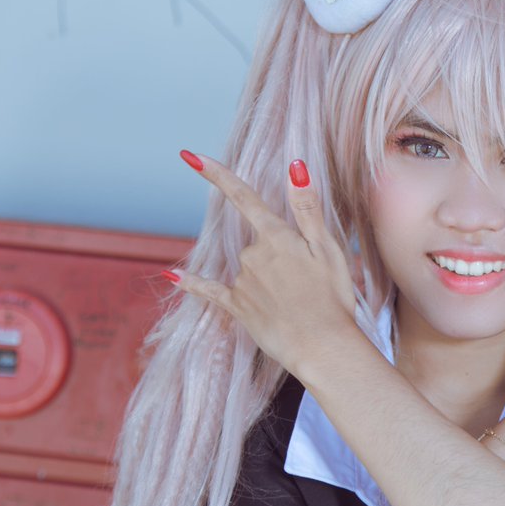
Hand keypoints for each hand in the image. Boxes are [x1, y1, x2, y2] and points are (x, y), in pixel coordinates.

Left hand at [168, 153, 359, 376]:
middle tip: (311, 279)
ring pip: (249, 267)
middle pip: (257, 241)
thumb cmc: (332, 297)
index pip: (244, 197)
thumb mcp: (328, 248)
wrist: (322, 347)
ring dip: (268, 277)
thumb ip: (307, 208)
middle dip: (278, 253)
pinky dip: (193, 284)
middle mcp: (252, 255)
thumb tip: (295, 166)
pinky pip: (210, 291)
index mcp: (276, 237)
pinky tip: (172, 278)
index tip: (191, 157)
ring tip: (299, 301)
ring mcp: (242, 282)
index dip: (218, 175)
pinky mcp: (237, 307)